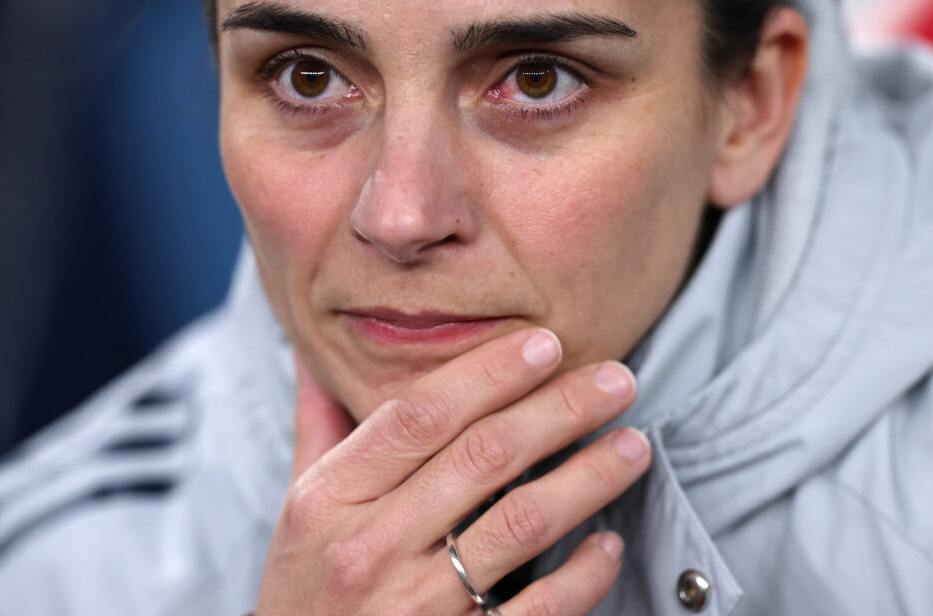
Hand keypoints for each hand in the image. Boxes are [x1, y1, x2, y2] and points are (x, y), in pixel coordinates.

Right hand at [255, 328, 650, 614]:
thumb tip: (317, 351)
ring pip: (521, 522)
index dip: (488, 372)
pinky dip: (582, 576)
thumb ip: (319, 428)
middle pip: (483, 456)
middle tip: (617, 379)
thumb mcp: (298, 512)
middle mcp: (369, 547)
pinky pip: (537, 610)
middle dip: (561, 408)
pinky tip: (607, 545)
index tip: (545, 343)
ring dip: (588, 477)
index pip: (420, 415)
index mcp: (329, 499)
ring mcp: (415, 607)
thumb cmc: (303, 596)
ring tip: (634, 446)